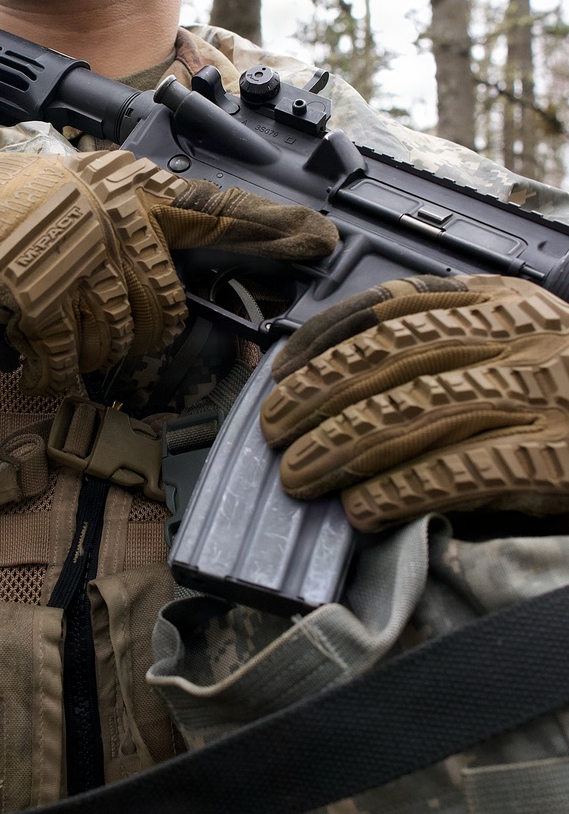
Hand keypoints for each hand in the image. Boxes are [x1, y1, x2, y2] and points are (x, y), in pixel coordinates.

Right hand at [0, 127, 336, 393]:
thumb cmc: (8, 206)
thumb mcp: (82, 192)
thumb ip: (138, 225)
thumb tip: (189, 276)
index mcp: (127, 190)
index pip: (216, 210)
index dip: (271, 231)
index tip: (321, 241)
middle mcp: (112, 222)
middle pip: (166, 308)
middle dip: (143, 331)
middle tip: (102, 318)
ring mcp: (77, 262)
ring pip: (123, 341)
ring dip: (93, 348)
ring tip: (57, 320)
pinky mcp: (42, 302)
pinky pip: (72, 366)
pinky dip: (54, 371)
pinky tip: (34, 352)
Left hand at [259, 273, 568, 531]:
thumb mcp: (535, 354)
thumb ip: (465, 362)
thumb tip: (368, 412)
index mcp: (508, 304)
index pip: (394, 306)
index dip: (326, 338)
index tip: (281, 369)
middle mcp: (521, 338)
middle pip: (391, 359)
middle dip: (320, 396)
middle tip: (273, 432)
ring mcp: (543, 396)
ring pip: (415, 411)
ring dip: (344, 445)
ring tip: (299, 475)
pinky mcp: (558, 460)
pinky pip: (461, 472)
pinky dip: (403, 490)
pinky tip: (365, 509)